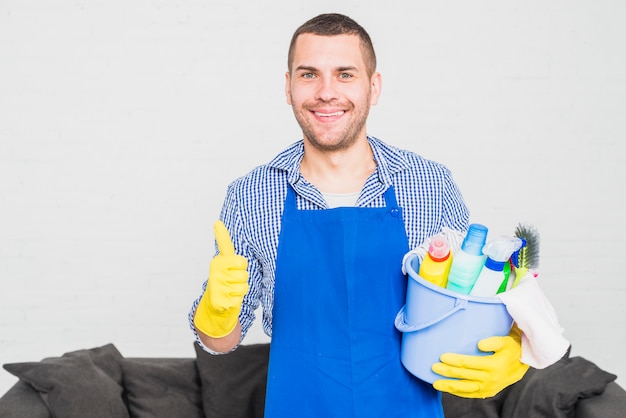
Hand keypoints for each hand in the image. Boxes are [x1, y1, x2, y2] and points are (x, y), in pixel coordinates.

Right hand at [194, 221, 248, 337]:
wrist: (215, 305)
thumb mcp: (226, 262)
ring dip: (241, 290)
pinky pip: (239, 299)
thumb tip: (217, 222)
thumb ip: (224, 244)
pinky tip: (228, 299)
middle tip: (233, 281)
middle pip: (244, 273)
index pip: (230, 251)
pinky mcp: (219, 300)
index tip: (217, 224)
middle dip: (243, 278)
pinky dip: (237, 301)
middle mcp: (216, 271)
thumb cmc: (225, 280)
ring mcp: (216, 286)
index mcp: (218, 261)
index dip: (227, 243)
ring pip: (244, 286)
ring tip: (231, 290)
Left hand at [431, 325, 528, 397]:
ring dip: (449, 386)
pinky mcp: (489, 392)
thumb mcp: (505, 341)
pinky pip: (471, 394)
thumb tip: (479, 344)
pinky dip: (459, 393)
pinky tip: (448, 389)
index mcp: (493, 365)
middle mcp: (490, 378)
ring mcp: (489, 387)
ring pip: (465, 388)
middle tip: (433, 367)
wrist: (523, 363)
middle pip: (464, 375)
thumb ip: (493, 341)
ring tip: (436, 383)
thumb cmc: (511, 348)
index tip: (442, 357)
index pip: (468, 363)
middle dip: (447, 372)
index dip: (454, 360)